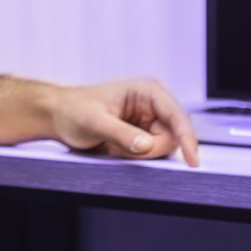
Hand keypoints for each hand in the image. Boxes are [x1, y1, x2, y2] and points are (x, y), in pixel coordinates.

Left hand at [48, 77, 199, 165]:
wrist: (59, 117)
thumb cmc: (73, 111)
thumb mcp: (94, 122)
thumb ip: (120, 134)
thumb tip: (147, 145)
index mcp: (146, 91)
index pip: (177, 116)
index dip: (187, 138)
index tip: (192, 160)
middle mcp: (153, 104)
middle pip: (173, 137)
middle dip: (150, 150)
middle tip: (118, 150)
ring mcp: (150, 120)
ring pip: (164, 147)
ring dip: (141, 155)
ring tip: (114, 147)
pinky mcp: (144, 134)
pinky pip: (153, 153)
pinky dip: (137, 158)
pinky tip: (117, 150)